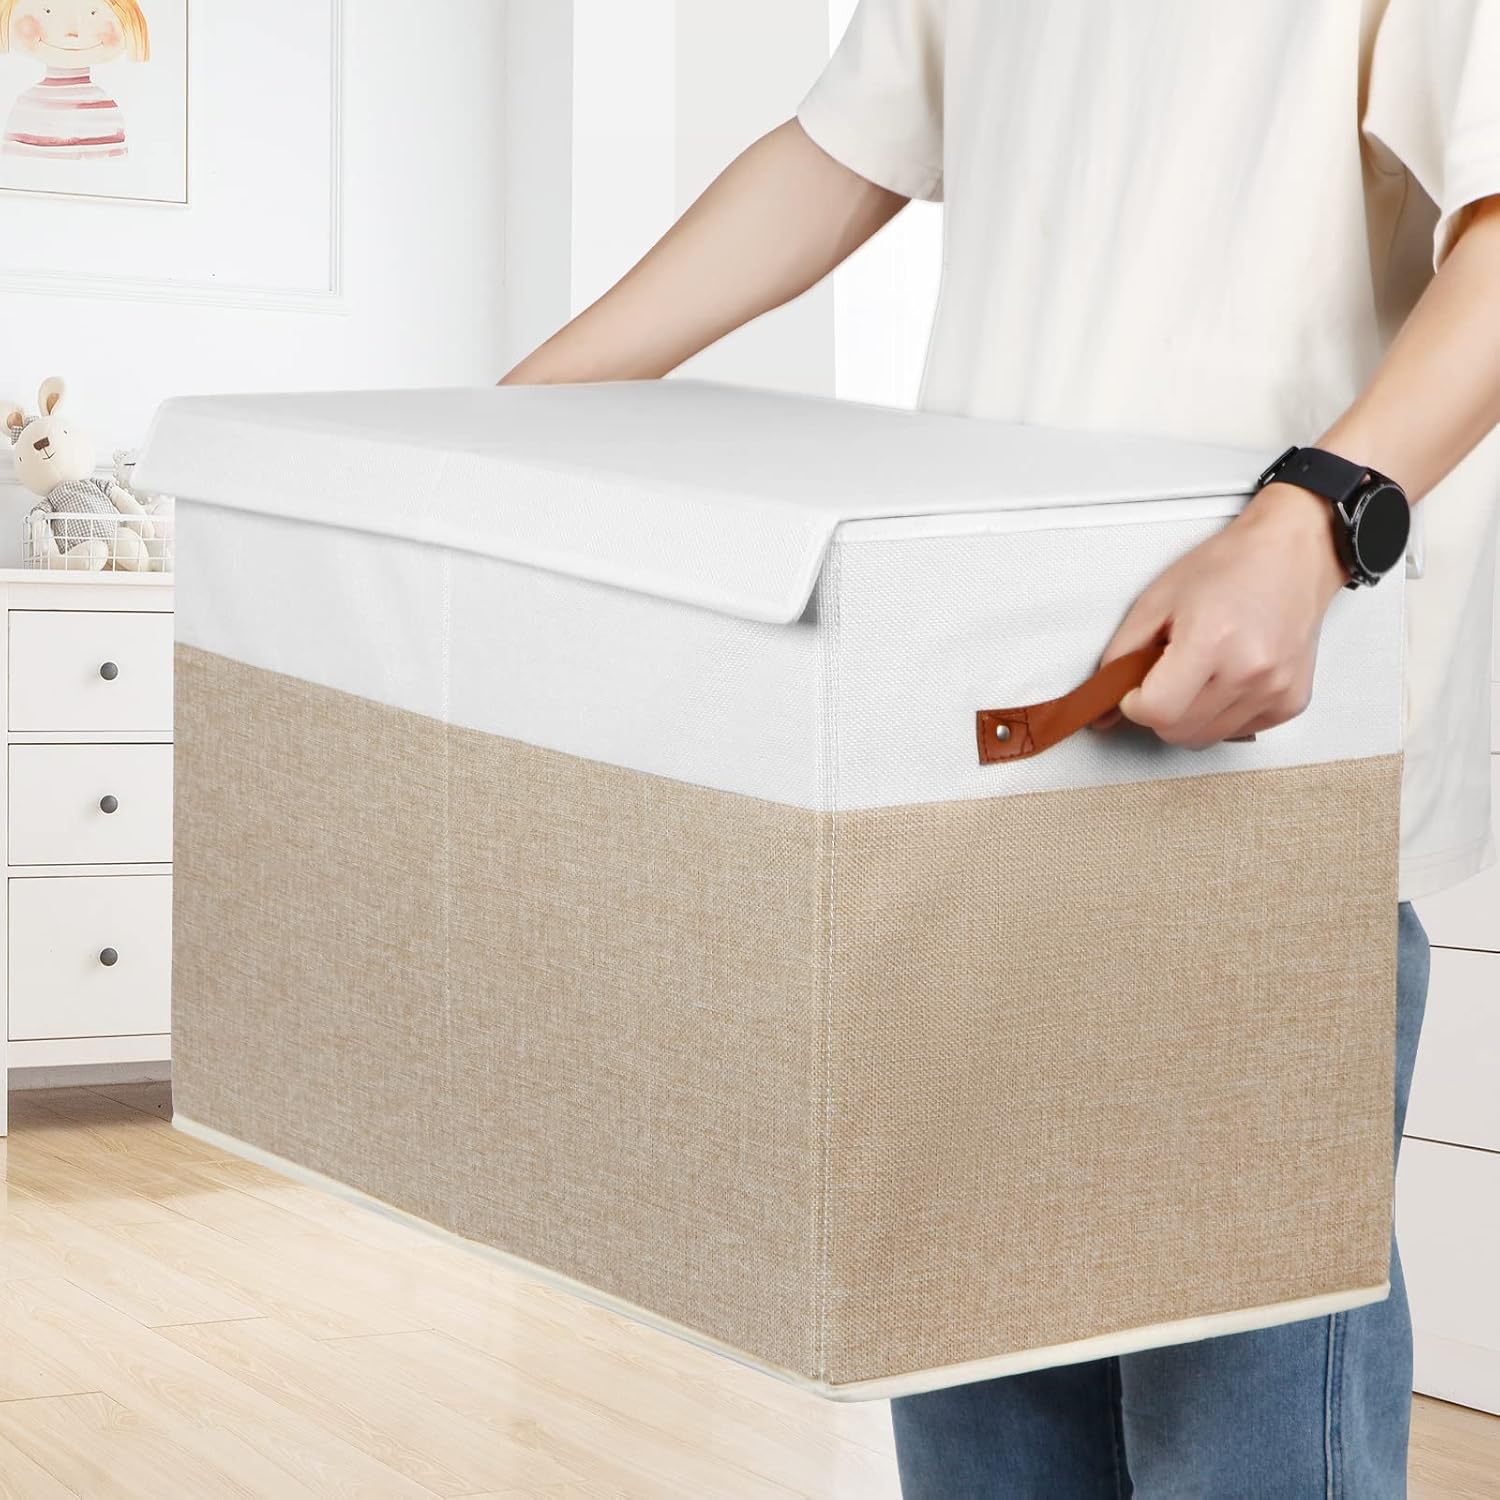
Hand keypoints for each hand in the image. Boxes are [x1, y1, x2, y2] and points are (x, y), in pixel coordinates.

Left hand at [1096, 484, 1349, 748]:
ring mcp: (1276, 689)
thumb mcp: (1156, 600)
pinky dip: (1222, 714)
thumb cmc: (1227, 568)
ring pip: (1207, 738)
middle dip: (1159, 712)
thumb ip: (1121, 655)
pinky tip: (1228, 677)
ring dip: (1190, 715)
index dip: (1135, 705)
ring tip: (1200, 672)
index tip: (1135, 689)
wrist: (1292, 555)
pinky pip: (1238, 731)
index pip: (1158, 712)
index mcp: (1211, 640)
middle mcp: (1249, 670)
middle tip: (1166, 675)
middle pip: (1179, 732)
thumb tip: (1100, 705)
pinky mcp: (1292, 701)